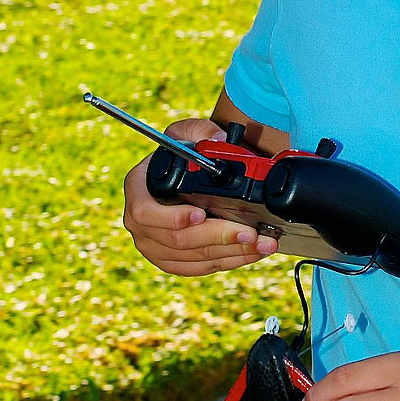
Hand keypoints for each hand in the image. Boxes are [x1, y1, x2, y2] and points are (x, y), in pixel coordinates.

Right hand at [121, 118, 278, 275]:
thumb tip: (218, 140)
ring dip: (231, 253)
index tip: (200, 214)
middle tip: (249, 233)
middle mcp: (139, 223)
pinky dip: (228, 262)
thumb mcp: (187, 133)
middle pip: (177, 241)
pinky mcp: (172, 261)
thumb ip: (202, 132)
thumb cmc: (182, 154)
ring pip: (193, 259)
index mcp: (137, 190)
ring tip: (262, 243)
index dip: (172, 218)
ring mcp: (154, 246)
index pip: (144, 213)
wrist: (185, 176)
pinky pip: (199, 268)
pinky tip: (250, 253)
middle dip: (218, 237)